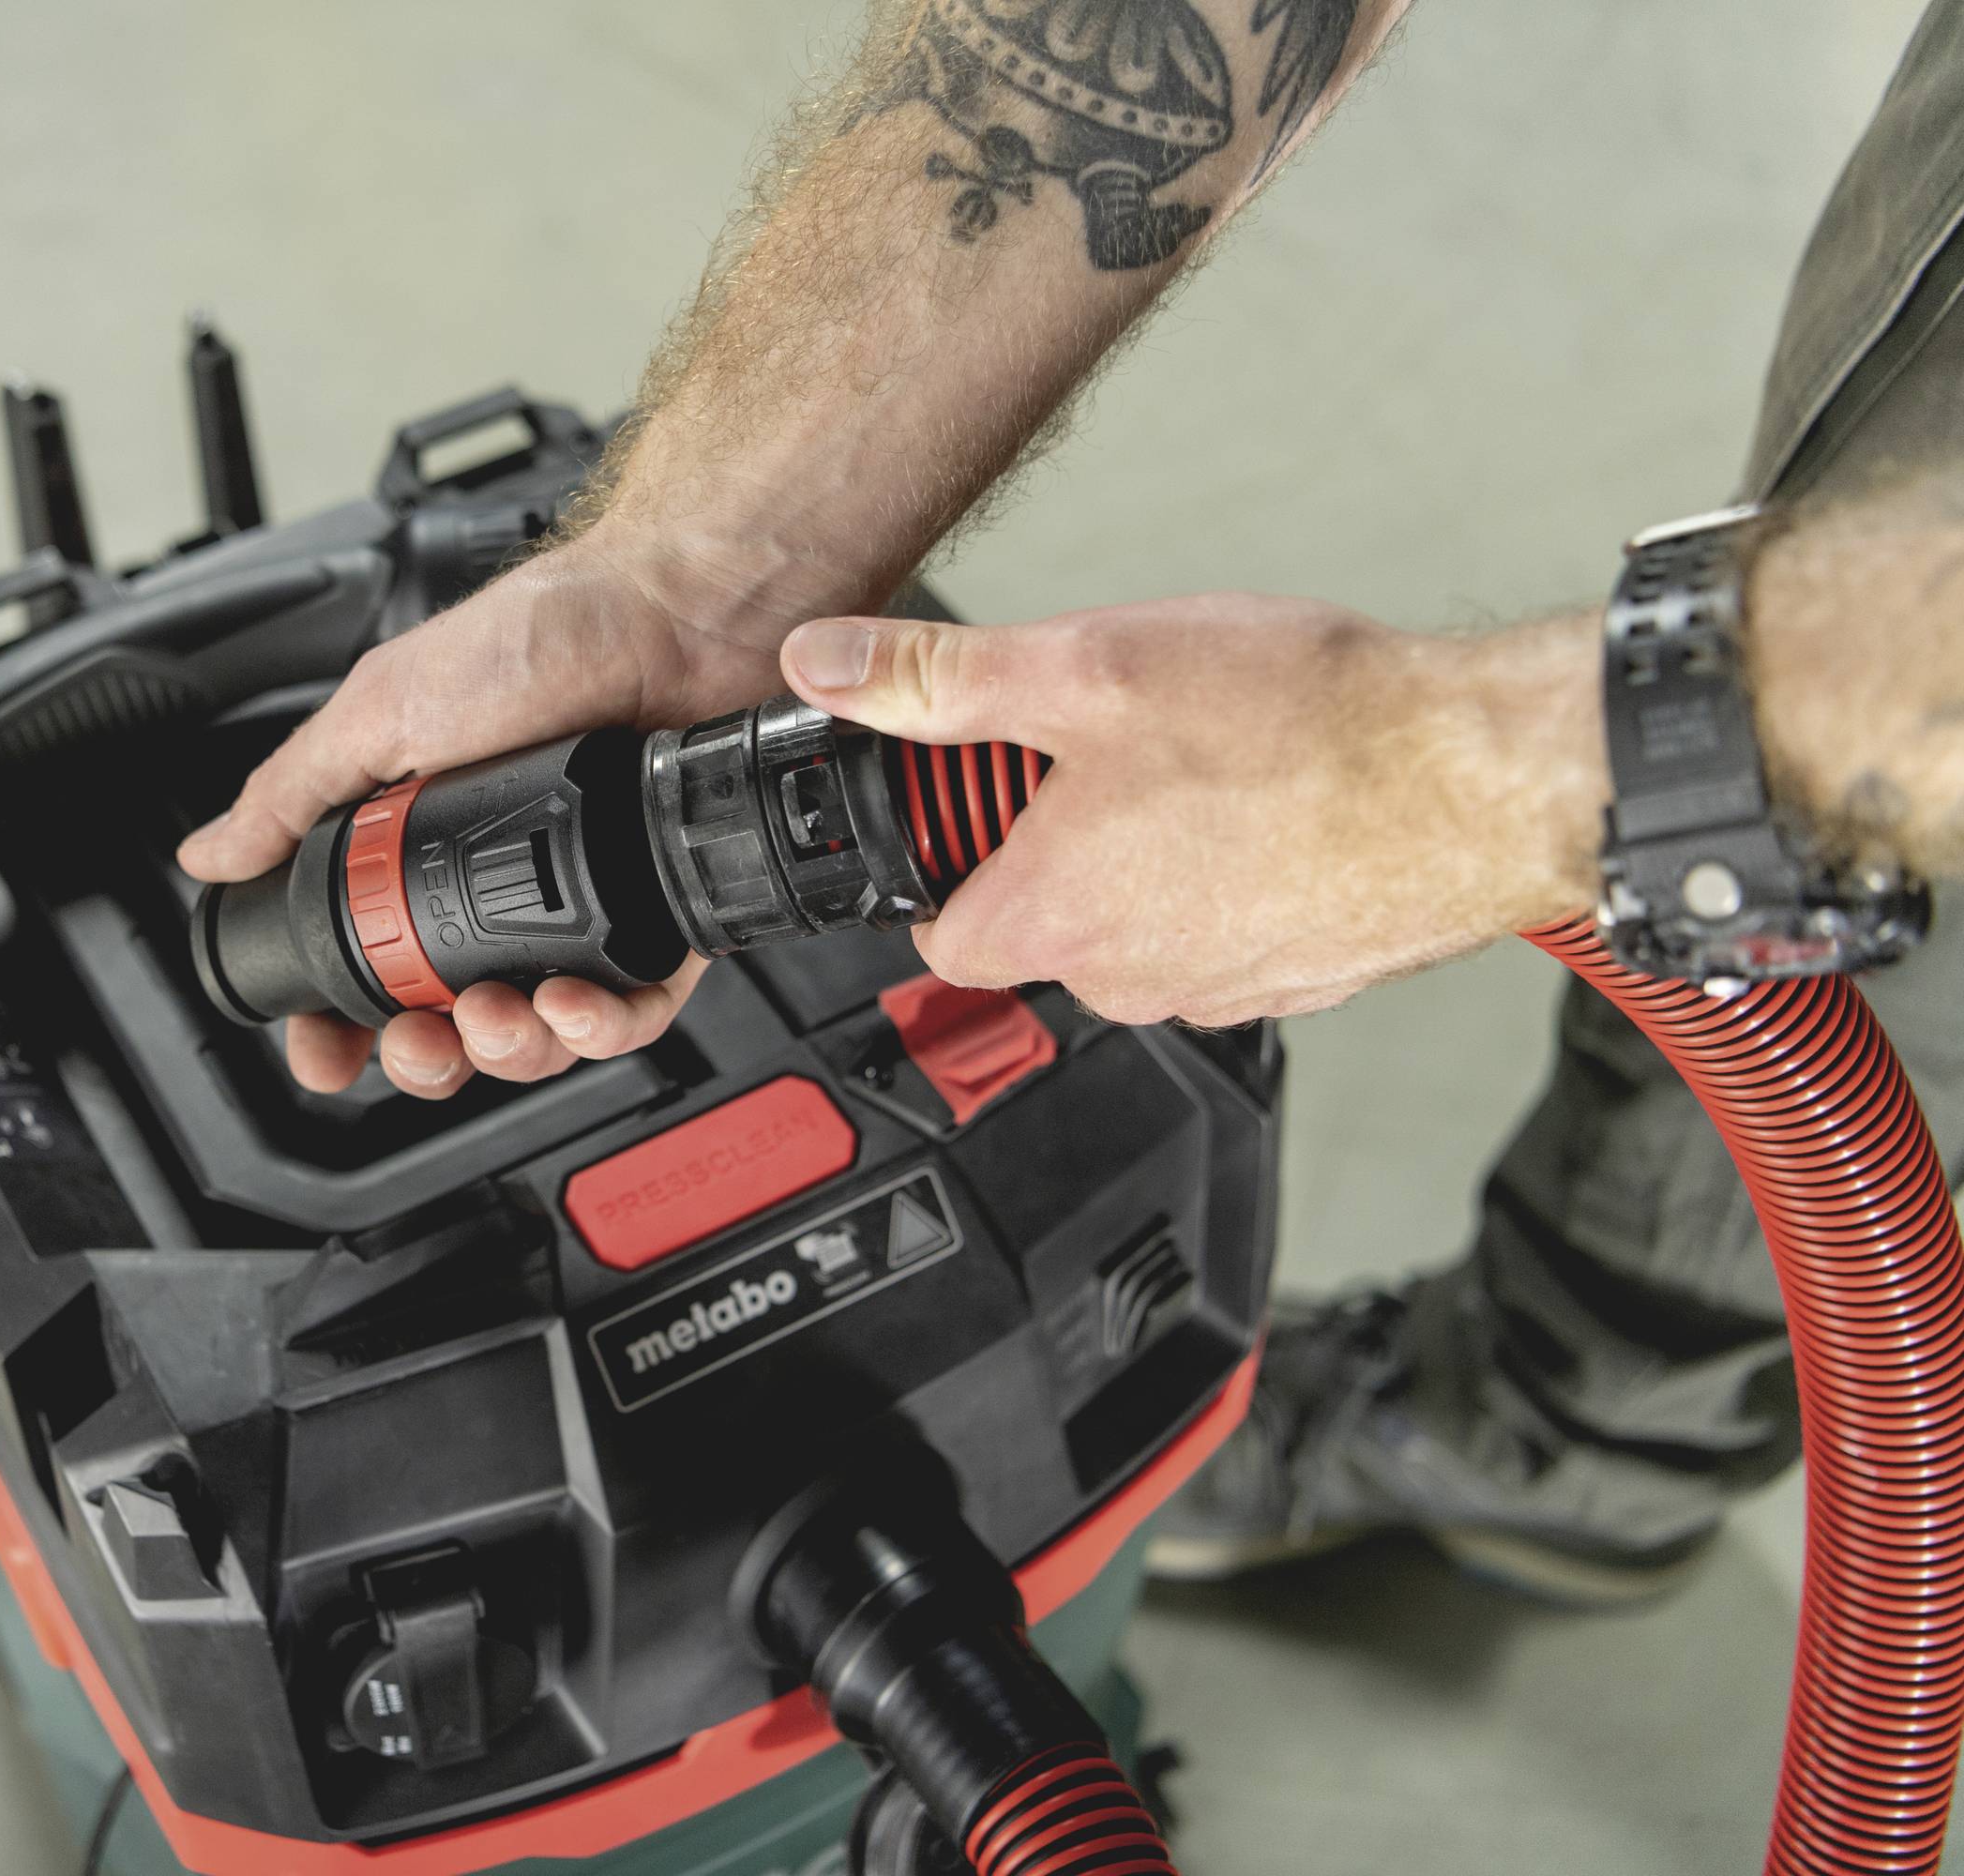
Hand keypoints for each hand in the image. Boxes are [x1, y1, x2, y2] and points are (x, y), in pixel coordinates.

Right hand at [177, 524, 812, 1095]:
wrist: (671, 618)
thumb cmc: (541, 640)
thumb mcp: (383, 714)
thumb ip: (294, 793)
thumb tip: (209, 854)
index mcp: (422, 852)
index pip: (368, 969)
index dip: (342, 1027)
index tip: (328, 1054)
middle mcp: (503, 888)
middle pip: (451, 1025)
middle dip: (429, 1056)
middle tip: (422, 1037)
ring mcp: (583, 909)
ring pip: (538, 1035)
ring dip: (510, 1049)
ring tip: (496, 1014)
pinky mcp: (659, 920)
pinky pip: (632, 1013)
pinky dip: (603, 1030)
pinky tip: (576, 1004)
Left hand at [778, 596, 1606, 1026]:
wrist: (1483, 776)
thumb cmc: (1307, 730)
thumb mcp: (1086, 668)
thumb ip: (938, 679)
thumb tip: (827, 667)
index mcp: (1055, 920)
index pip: (939, 936)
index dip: (941, 863)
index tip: (970, 802)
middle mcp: (1132, 980)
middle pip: (1043, 928)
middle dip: (1054, 845)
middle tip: (1106, 752)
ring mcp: (1224, 989)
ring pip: (1143, 929)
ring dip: (1151, 855)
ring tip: (1204, 763)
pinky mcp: (1305, 978)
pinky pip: (1233, 930)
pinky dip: (1238, 874)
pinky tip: (1276, 799)